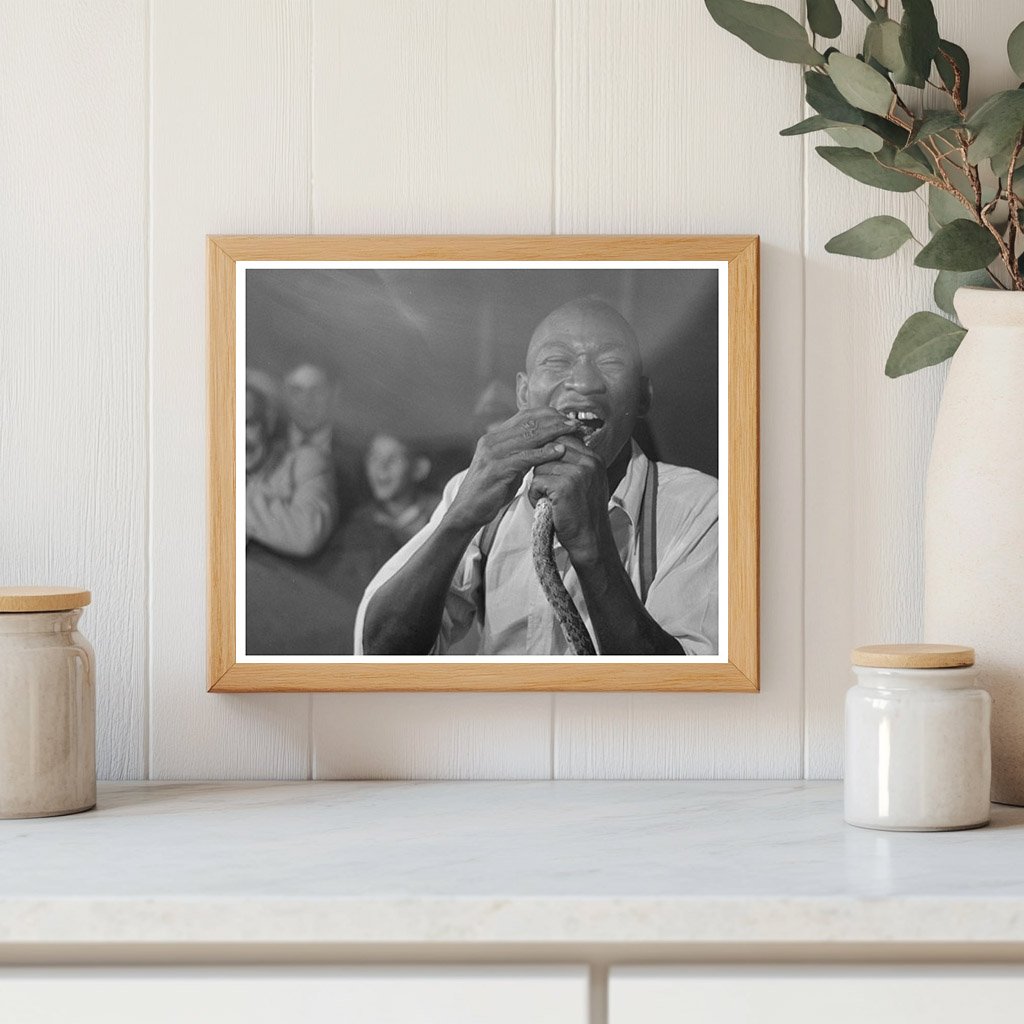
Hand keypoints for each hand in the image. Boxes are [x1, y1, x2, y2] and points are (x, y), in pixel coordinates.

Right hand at [447, 408, 580, 529]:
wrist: (466, 512)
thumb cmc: (490, 491)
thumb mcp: (508, 467)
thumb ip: (522, 453)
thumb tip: (544, 444)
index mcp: (494, 437)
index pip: (524, 416)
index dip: (548, 414)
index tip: (567, 418)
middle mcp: (491, 441)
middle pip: (528, 423)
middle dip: (555, 421)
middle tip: (575, 422)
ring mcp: (492, 454)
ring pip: (528, 436)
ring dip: (554, 432)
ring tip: (573, 432)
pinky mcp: (496, 469)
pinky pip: (524, 457)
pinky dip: (544, 453)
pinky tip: (559, 451)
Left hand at [528, 435, 609, 563]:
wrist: (590, 539)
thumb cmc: (583, 513)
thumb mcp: (587, 482)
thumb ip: (575, 463)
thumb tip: (553, 446)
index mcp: (594, 459)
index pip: (563, 439)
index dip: (548, 452)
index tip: (546, 468)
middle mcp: (589, 462)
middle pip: (549, 450)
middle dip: (542, 468)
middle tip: (547, 487)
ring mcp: (578, 473)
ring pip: (540, 466)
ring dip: (537, 484)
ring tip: (547, 499)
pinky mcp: (565, 486)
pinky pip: (537, 481)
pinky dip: (535, 495)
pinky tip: (545, 505)